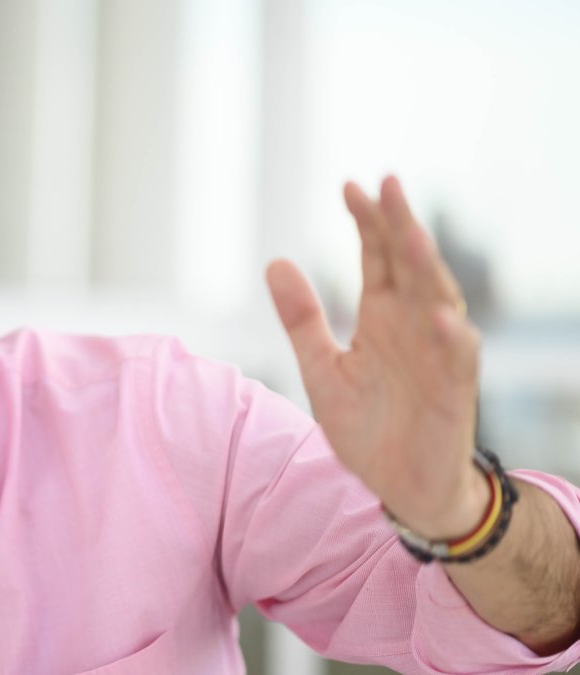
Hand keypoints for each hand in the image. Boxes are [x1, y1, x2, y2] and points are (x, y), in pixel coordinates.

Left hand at [266, 176, 488, 538]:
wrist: (400, 487)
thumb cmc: (368, 427)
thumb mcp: (322, 370)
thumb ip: (301, 319)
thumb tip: (274, 261)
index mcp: (381, 317)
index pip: (375, 258)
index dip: (366, 223)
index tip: (349, 185)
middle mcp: (413, 326)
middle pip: (409, 265)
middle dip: (399, 226)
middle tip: (387, 183)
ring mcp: (437, 356)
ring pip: (437, 299)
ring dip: (425, 266)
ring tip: (408, 232)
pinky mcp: (455, 392)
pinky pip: (458, 358)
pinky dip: (451, 336)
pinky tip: (440, 314)